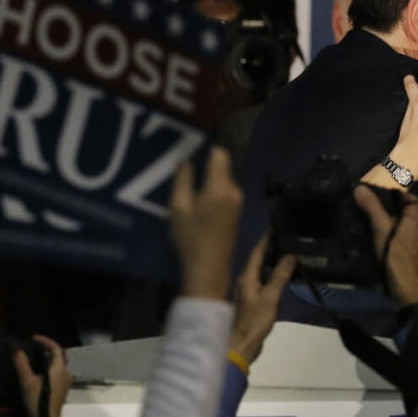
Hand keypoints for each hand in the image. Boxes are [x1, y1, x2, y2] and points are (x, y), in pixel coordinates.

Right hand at [13, 335, 72, 416]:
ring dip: (48, 359)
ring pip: (59, 364)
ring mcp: (66, 382)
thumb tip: (17, 350)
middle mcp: (67, 373)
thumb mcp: (27, 382)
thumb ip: (22, 365)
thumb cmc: (38, 401)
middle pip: (59, 355)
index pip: (56, 348)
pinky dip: (50, 367)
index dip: (45, 340)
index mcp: (60, 368)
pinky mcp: (63, 389)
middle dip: (47, 349)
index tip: (33, 338)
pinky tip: (39, 372)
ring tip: (34, 357)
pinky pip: (58, 372)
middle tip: (33, 347)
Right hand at [170, 146, 242, 299]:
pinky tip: (198, 197)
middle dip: (205, 164)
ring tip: (188, 182)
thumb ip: (183, 179)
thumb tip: (186, 159)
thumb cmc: (191, 239)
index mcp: (220, 187)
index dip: (206, 147)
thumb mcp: (179, 208)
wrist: (209, 269)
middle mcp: (234, 190)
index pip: (219, 154)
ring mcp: (238, 200)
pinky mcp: (237, 210)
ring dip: (208, 177)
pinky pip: (225, 189)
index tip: (190, 147)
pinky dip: (213, 188)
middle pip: (222, 165)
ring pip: (223, 177)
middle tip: (184, 166)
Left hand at [228, 236, 295, 365]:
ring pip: (262, 271)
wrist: (242, 345)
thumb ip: (280, 276)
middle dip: (272, 248)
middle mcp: (246, 280)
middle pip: (259, 260)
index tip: (277, 227)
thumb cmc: (254, 320)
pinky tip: (285, 278)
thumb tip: (290, 255)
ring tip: (289, 254)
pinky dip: (274, 276)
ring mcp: (249, 292)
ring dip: (274, 262)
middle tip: (288, 239)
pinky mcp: (253, 302)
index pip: (257, 252)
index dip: (266, 239)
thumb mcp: (270, 297)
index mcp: (247, 276)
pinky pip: (265, 282)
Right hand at [354, 185, 417, 305]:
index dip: (399, 195)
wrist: (406, 288)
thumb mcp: (381, 229)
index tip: (383, 195)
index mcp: (416, 221)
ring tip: (378, 226)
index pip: (412, 199)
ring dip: (397, 225)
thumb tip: (360, 187)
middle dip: (395, 210)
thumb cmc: (394, 255)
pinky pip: (409, 241)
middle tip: (376, 210)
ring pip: (410, 229)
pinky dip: (399, 238)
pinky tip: (387, 244)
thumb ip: (372, 208)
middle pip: (410, 214)